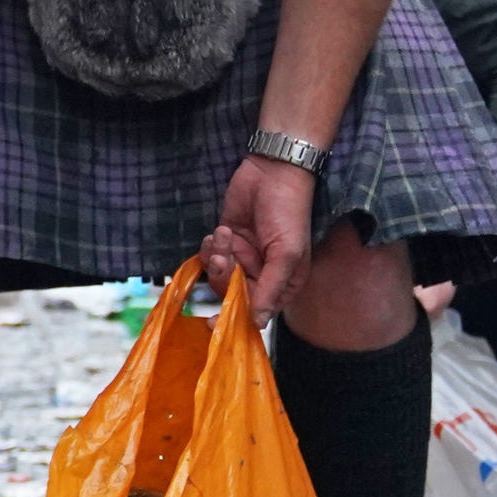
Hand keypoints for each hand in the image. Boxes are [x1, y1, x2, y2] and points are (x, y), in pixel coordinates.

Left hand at [199, 155, 316, 324]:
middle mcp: (262, 275)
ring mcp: (243, 257)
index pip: (256, 311)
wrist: (272, 172)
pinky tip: (218, 232)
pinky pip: (208, 256)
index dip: (235, 317)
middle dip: (223, 276)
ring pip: (216, 275)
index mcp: (283, 283)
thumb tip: (257, 324)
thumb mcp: (286, 253)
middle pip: (231, 294)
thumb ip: (270, 289)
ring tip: (223, 235)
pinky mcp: (226, 241)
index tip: (214, 323)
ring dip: (215, 257)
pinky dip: (208, 247)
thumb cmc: (288, 211)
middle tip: (223, 256)